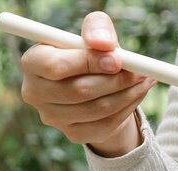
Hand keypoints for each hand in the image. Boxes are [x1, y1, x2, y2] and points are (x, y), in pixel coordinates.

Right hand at [19, 11, 154, 156]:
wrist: (93, 86)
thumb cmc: (89, 54)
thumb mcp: (93, 34)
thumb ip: (97, 29)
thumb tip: (104, 44)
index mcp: (32, 62)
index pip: (56, 66)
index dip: (89, 63)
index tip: (117, 59)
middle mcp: (35, 92)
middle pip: (80, 91)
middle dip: (116, 80)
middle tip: (140, 72)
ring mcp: (53, 117)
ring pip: (98, 109)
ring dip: (128, 94)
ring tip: (145, 80)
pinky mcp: (73, 134)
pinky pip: (107, 124)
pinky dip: (128, 108)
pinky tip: (137, 94)